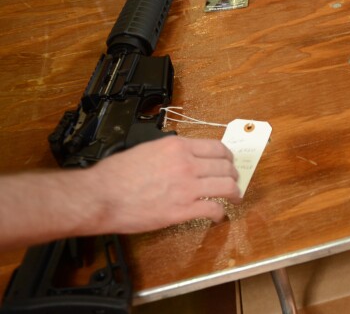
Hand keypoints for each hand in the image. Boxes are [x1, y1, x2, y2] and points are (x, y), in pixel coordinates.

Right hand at [86, 136, 241, 234]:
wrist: (100, 196)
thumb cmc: (115, 174)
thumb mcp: (147, 149)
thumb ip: (170, 152)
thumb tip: (183, 156)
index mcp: (178, 147)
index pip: (217, 148)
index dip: (227, 157)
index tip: (229, 163)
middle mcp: (187, 164)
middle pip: (225, 167)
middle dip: (233, 174)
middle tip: (234, 181)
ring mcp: (187, 187)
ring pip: (226, 186)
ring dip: (234, 193)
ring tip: (234, 198)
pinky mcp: (182, 210)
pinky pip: (213, 209)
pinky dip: (219, 213)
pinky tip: (217, 216)